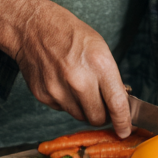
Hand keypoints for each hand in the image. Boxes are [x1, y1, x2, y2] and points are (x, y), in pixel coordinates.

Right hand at [11, 4, 132, 137]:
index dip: (123, 121)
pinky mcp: (44, 95)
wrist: (32, 27)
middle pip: (97, 117)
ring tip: (78, 86)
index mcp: (99, 64)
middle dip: (102, 115)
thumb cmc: (69, 33)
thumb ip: (109, 77)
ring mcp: (59, 89)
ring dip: (83, 108)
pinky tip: (62, 82)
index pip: (116, 104)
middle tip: (101, 104)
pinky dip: (65, 101)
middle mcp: (79, 79)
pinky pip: (61, 109)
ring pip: (79, 116)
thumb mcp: (99, 47)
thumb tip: (119, 102)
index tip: (125, 130)